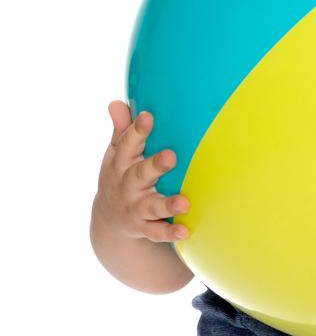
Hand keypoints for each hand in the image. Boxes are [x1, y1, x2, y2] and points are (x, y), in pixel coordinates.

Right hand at [93, 101, 190, 242]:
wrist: (110, 222)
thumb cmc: (121, 178)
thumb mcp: (116, 156)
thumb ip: (121, 131)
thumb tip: (117, 103)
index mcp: (121, 164)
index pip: (127, 145)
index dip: (137, 131)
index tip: (148, 117)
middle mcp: (127, 186)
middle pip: (140, 174)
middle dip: (154, 165)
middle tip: (171, 156)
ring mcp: (135, 208)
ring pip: (150, 206)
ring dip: (167, 204)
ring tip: (184, 202)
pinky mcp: (144, 228)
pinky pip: (157, 232)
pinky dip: (170, 232)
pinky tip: (185, 230)